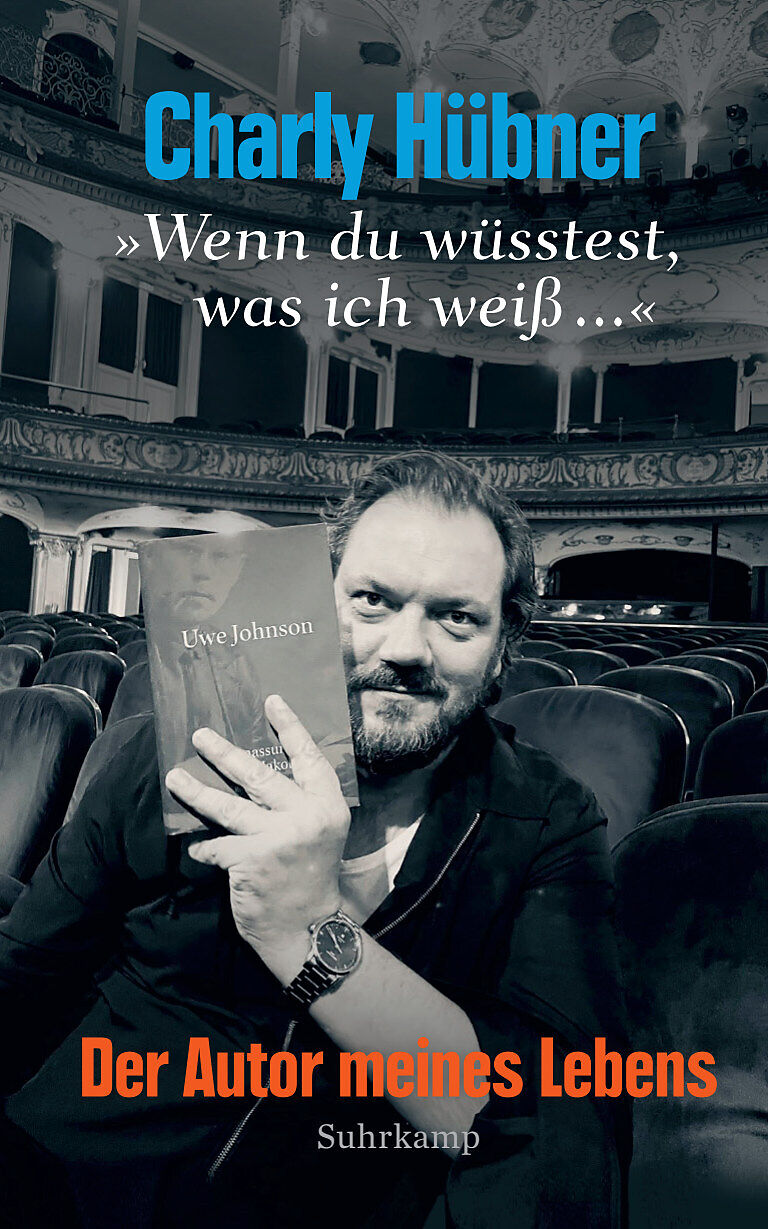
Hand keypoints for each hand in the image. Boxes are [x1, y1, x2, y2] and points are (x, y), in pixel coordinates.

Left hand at [165, 695, 349, 976]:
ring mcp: (277, 838)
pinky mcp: (250, 860)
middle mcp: (305, 817)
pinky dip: (204, 846)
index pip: (308, 757)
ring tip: (174, 776)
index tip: (272, 700)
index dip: (290, 727)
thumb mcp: (318, 832)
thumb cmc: (310, 876)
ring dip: (196, 791)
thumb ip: (297, 803)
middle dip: (224, 754)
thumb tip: (254, 772)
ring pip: (227, 806)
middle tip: (200, 734)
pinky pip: (216, 845)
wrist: (307, 928)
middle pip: (258, 775)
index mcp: (327, 805)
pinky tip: (197, 847)